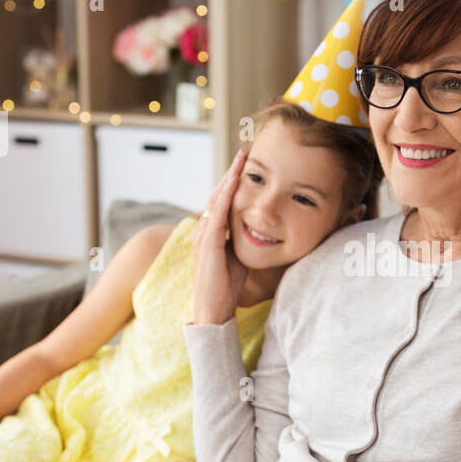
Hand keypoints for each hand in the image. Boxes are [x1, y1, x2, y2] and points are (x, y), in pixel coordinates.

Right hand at [192, 149, 249, 325]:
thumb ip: (242, 240)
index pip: (222, 201)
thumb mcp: (238, 257)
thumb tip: (258, 230)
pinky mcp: (207, 243)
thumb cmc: (226, 286)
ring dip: (230, 178)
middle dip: (232, 172)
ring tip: (242, 159)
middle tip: (245, 152)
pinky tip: (235, 180)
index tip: (247, 165)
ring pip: (217, 198)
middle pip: (218, 193)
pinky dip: (226, 194)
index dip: (233, 182)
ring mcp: (202, 234)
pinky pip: (217, 212)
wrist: (214, 309)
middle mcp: (202, 229)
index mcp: (209, 232)